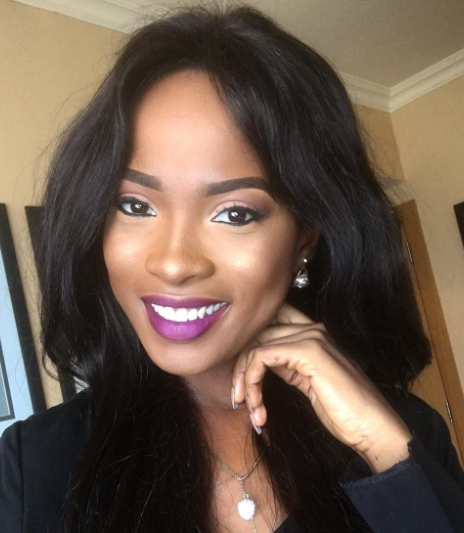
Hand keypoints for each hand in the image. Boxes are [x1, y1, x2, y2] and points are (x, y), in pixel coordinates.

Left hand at [232, 303, 412, 472]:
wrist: (373, 427)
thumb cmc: (344, 410)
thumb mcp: (308, 381)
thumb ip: (288, 365)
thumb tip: (259, 362)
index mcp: (313, 333)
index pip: (270, 323)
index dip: (249, 346)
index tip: (242, 380)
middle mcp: (312, 328)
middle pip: (257, 334)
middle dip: (240, 368)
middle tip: (239, 399)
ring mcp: (311, 337)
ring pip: (255, 346)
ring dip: (244, 380)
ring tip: (251, 409)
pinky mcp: (307, 351)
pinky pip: (261, 357)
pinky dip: (251, 382)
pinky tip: (257, 406)